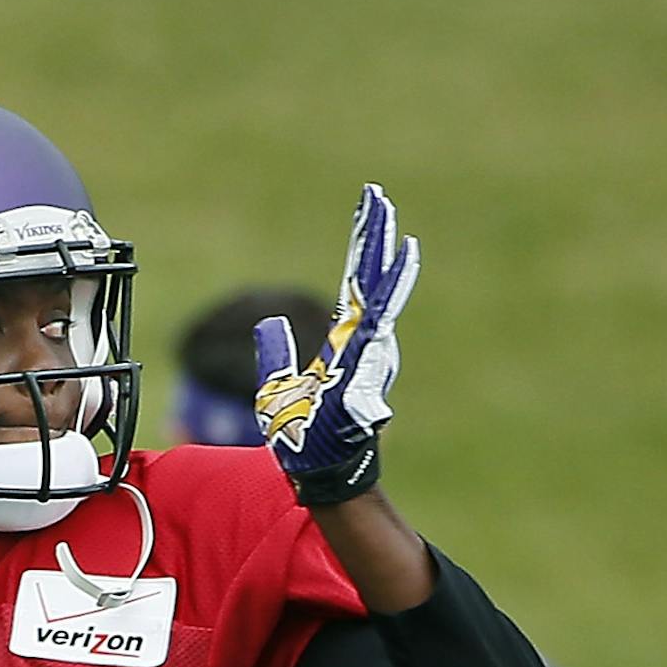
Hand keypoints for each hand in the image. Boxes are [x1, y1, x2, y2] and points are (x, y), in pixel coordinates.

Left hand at [254, 184, 419, 505]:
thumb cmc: (302, 433)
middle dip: (374, 239)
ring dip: (383, 260)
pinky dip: (387, 296)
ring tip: (392, 224)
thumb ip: (276, 352)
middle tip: (378, 199)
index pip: (354, 284)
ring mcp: (365, 352)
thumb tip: (268, 325)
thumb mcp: (276, 385)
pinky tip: (398, 267)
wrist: (315, 466)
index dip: (361, 248)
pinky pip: (376, 324)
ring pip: (377, 296)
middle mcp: (359, 340)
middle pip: (369, 279)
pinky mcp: (363, 366)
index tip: (368, 214)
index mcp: (343, 340)